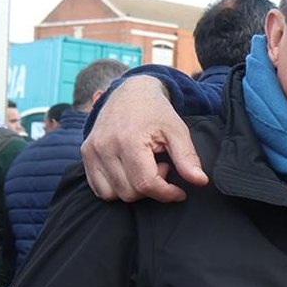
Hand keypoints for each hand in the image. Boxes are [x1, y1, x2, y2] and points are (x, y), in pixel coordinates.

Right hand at [80, 76, 207, 201]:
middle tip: (162, 166)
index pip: (146, 184)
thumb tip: (201, 181)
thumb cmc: (156, 112)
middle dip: (152, 187)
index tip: (180, 191)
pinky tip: (131, 171)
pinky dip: (117, 188)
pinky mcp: (86, 154)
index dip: (167, 193)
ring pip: (113, 194)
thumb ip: (187, 158)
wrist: (131, 92)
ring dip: (134, 189)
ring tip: (146, 166)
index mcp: (129, 141)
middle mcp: (105, 147)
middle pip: (130, 192)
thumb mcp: (177, 131)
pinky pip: (99, 189)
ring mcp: (92, 151)